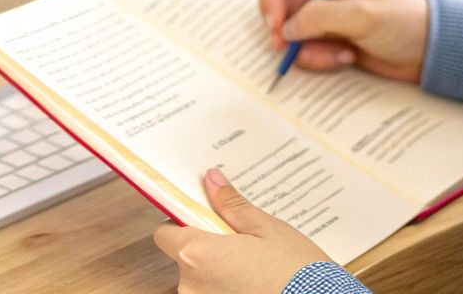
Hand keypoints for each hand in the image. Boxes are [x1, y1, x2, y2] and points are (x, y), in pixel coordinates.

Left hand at [151, 168, 331, 293]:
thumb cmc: (298, 272)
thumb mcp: (267, 229)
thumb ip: (232, 206)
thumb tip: (211, 180)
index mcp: (197, 254)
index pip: (164, 234)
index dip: (181, 225)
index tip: (203, 221)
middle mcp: (191, 286)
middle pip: (184, 259)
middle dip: (206, 251)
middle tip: (240, 246)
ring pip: (199, 282)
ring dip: (218, 275)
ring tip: (254, 270)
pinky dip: (229, 291)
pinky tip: (255, 287)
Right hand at [259, 0, 429, 83]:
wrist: (431, 52)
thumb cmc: (405, 21)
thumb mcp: (363, 15)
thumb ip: (320, 17)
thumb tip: (286, 29)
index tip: (275, 23)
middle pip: (280, 4)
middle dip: (284, 29)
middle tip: (287, 50)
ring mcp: (324, 15)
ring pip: (291, 32)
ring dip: (308, 49)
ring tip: (339, 55)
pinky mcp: (328, 39)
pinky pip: (306, 49)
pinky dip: (320, 58)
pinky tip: (346, 57)